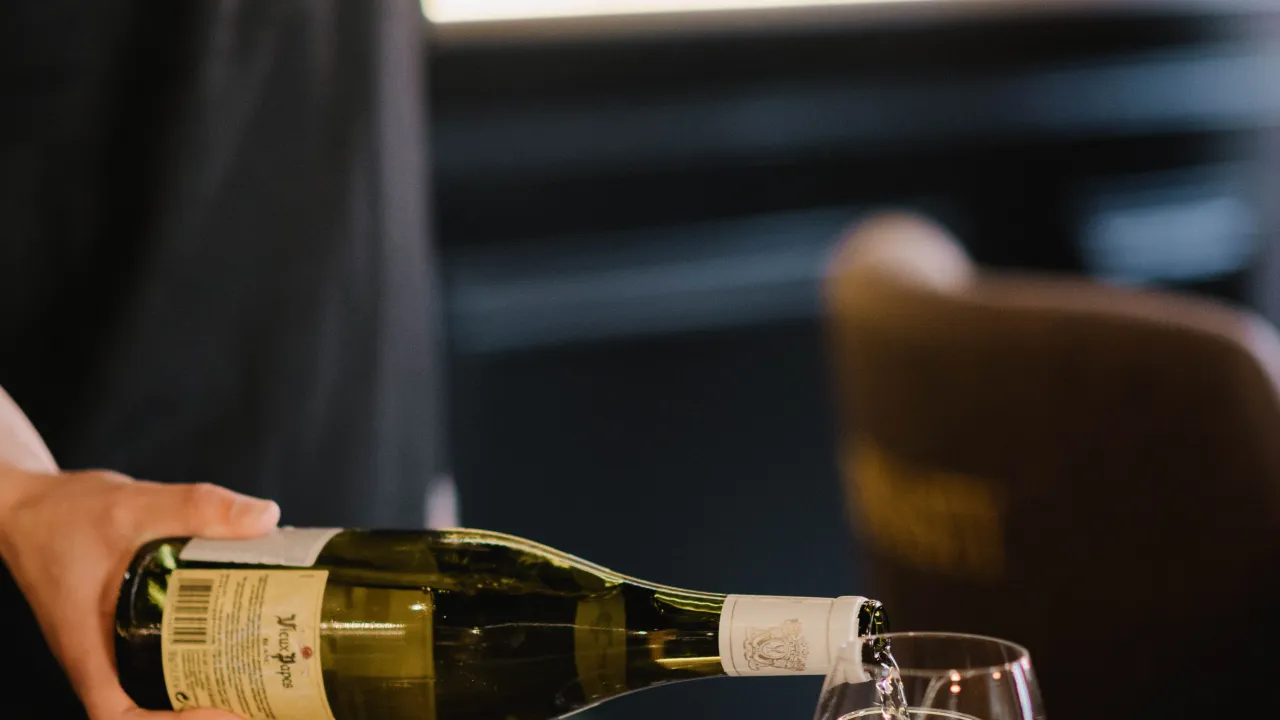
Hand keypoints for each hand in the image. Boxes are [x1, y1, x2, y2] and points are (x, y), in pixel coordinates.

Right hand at [0, 464, 279, 719]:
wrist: (31, 507)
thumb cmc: (63, 515)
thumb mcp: (135, 504)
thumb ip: (198, 507)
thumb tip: (265, 518)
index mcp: (91, 650)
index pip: (121, 717)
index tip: (226, 710)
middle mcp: (104, 657)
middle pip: (156, 705)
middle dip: (212, 704)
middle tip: (267, 688)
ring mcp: (116, 642)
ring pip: (166, 677)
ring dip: (213, 676)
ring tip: (267, 663)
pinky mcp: (129, 623)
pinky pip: (168, 646)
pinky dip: (205, 642)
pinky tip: (246, 621)